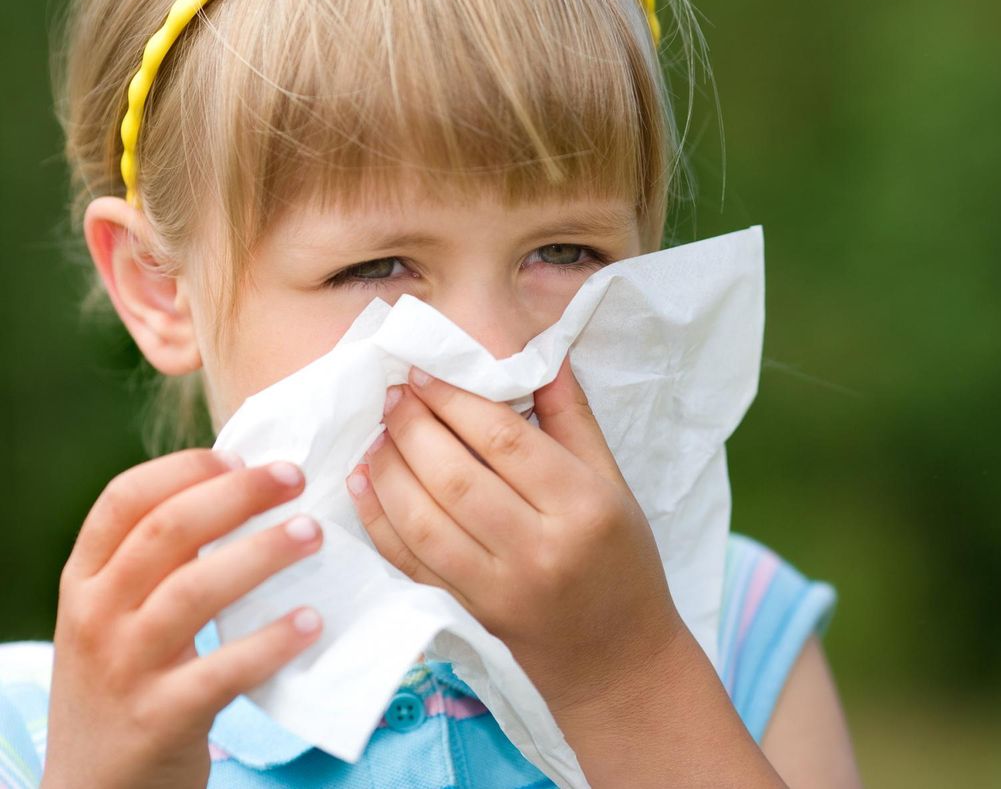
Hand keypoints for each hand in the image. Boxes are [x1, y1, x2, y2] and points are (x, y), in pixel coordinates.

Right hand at [44, 450, 323, 788]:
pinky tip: (311, 621)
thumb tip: (244, 492)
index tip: (242, 456)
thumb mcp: (116, 617)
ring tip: (313, 535)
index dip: (185, 468)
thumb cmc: (125, 683)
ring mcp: (126, 668)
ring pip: (194, 592)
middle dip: (238, 495)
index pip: (123, 500)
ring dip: (261, 554)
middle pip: (166, 532)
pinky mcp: (162, 717)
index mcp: (85, 580)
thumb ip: (158, 563)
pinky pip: (222, 670)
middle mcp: (97, 616)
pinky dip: (271, 642)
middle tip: (295, 478)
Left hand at [346, 358, 687, 715]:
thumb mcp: (613, 484)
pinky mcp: (468, 614)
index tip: (424, 372)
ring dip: (390, 470)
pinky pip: (410, 562)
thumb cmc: (622, 562)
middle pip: (457, 478)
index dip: (456, 401)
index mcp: (583, 507)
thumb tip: (542, 354)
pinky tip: (366, 483)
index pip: (505, 441)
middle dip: (414, 428)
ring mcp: (498, 588)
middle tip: (394, 395)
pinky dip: (380, 520)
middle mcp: (538, 549)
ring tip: (379, 433)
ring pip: (425, 520)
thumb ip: (572, 418)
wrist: (617, 658)